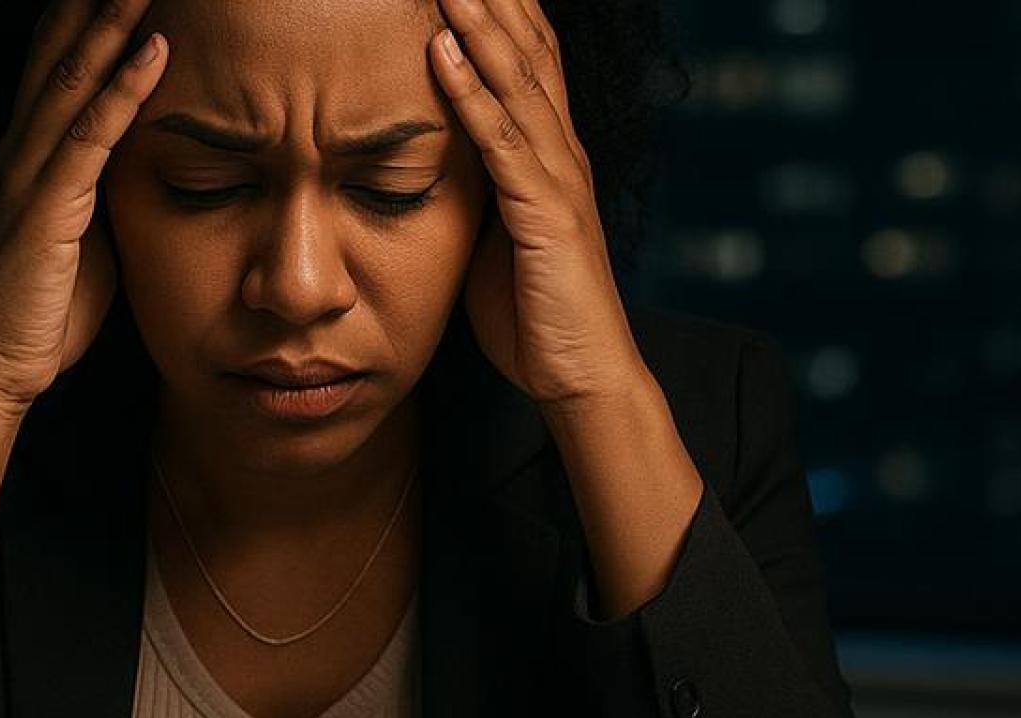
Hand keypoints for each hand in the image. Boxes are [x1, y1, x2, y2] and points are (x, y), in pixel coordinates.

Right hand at [0, 0, 167, 410]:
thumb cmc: (40, 313)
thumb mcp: (85, 241)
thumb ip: (104, 199)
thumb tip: (142, 175)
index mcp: (29, 156)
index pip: (58, 63)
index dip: (87, 14)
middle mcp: (21, 151)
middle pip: (62, 49)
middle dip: (97, 0)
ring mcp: (29, 175)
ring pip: (76, 76)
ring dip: (115, 20)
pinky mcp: (45, 208)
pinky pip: (91, 134)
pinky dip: (125, 87)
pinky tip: (154, 48)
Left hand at [430, 0, 645, 406]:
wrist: (581, 378)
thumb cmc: (536, 318)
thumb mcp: (498, 242)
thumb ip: (478, 198)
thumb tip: (438, 172)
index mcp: (551, 159)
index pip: (531, 64)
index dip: (503, 14)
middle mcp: (563, 155)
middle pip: (530, 53)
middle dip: (495, 0)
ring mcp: (559, 182)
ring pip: (518, 83)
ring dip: (480, 25)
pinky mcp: (546, 216)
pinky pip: (503, 143)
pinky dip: (471, 94)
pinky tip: (442, 53)